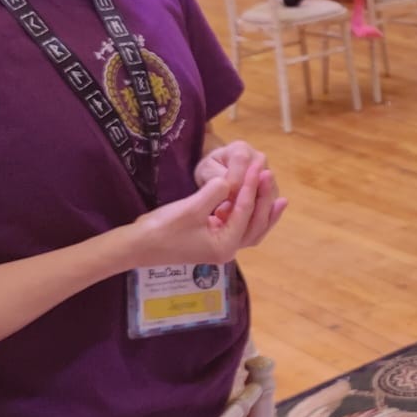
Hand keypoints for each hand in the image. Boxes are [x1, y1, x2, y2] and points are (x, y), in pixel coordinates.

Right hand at [129, 154, 286, 267]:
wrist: (136, 246)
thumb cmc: (161, 229)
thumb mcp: (189, 209)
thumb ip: (214, 193)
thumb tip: (229, 181)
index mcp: (224, 246)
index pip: (244, 212)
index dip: (251, 187)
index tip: (257, 166)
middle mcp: (227, 250)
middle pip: (255, 224)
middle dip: (263, 199)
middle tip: (268, 173)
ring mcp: (220, 246)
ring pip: (251, 228)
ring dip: (262, 210)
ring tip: (281, 197)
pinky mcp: (213, 240)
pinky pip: (239, 227)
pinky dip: (249, 215)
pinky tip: (253, 202)